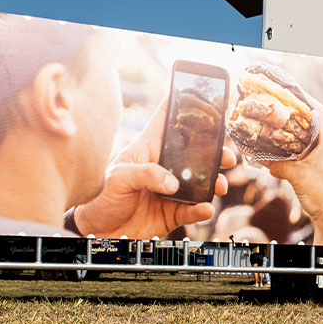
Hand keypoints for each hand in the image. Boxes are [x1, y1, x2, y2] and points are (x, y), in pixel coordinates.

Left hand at [73, 96, 235, 238]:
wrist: (96, 233)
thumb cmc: (99, 198)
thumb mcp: (117, 178)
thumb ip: (146, 174)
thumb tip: (173, 183)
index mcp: (147, 149)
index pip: (164, 121)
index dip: (178, 103)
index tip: (196, 90)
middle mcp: (163, 167)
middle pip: (195, 153)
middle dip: (214, 152)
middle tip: (226, 155)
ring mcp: (170, 190)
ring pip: (201, 182)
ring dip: (215, 182)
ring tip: (219, 184)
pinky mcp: (172, 212)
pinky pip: (193, 209)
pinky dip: (202, 209)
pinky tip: (206, 207)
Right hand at [259, 100, 322, 245]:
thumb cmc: (321, 195)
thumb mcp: (297, 176)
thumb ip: (278, 164)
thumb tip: (258, 157)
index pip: (321, 114)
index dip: (307, 101)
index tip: (292, 93)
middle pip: (314, 123)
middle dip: (297, 114)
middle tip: (280, 107)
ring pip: (308, 137)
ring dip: (294, 131)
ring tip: (277, 124)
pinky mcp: (318, 167)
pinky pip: (304, 151)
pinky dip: (292, 147)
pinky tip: (278, 151)